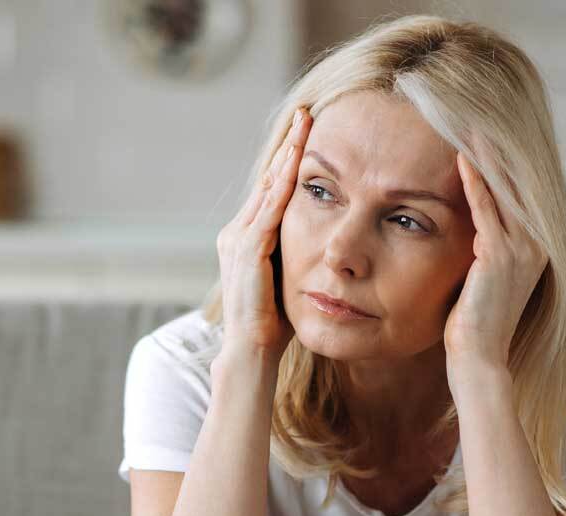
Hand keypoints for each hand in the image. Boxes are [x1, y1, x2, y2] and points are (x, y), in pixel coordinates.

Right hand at [215, 106, 310, 358]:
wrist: (251, 352)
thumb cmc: (275, 325)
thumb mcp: (290, 279)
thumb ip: (300, 255)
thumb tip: (328, 242)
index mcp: (246, 238)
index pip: (271, 190)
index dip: (288, 160)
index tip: (307, 131)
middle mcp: (237, 232)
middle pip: (268, 179)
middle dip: (288, 145)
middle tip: (306, 112)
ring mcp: (238, 239)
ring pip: (268, 187)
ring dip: (287, 154)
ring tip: (304, 124)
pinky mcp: (247, 251)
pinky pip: (269, 210)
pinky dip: (284, 183)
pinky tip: (298, 162)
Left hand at [444, 133, 549, 372]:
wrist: (479, 359)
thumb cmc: (474, 324)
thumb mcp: (485, 279)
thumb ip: (486, 250)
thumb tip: (477, 231)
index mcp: (535, 247)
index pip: (518, 191)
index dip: (503, 158)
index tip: (485, 127)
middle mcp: (535, 243)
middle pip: (515, 181)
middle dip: (496, 145)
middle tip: (478, 110)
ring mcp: (521, 248)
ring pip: (502, 188)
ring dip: (485, 154)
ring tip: (469, 121)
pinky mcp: (499, 256)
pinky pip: (485, 209)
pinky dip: (474, 181)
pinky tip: (462, 155)